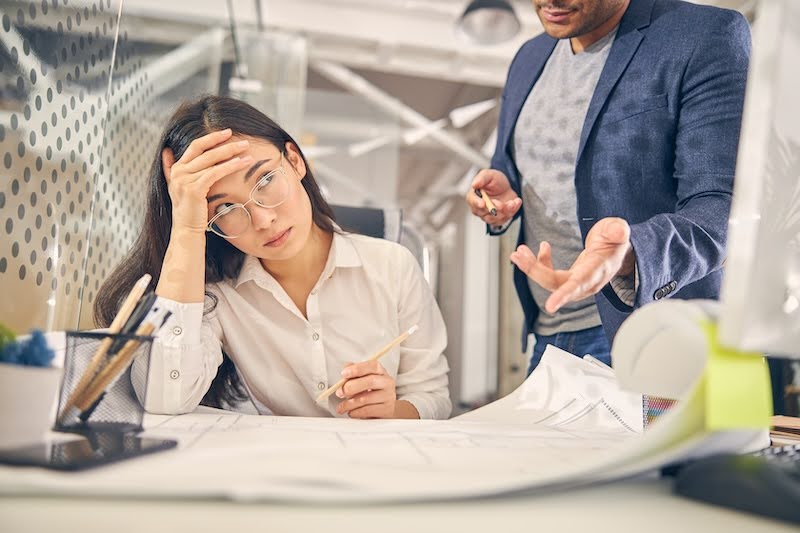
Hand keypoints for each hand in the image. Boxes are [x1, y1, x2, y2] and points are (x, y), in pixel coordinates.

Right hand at [162, 129, 252, 232]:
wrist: (186, 231)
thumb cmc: (190, 211)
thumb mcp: (179, 187)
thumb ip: (171, 169)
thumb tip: (167, 151)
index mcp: (176, 169)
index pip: (195, 146)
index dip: (211, 138)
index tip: (227, 133)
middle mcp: (179, 172)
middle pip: (204, 150)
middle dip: (225, 143)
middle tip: (243, 141)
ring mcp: (184, 180)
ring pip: (211, 160)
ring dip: (231, 153)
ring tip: (246, 150)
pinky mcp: (194, 189)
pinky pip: (215, 173)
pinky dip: (230, 166)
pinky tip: (242, 163)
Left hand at [335, 360, 398, 418]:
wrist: (384, 406)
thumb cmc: (370, 390)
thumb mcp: (362, 378)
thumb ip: (353, 373)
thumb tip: (345, 369)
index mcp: (380, 371)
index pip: (372, 366)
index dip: (357, 369)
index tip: (344, 374)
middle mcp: (386, 382)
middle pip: (370, 381)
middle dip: (351, 387)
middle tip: (339, 392)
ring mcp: (388, 396)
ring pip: (366, 399)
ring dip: (349, 404)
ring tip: (341, 407)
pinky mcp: (386, 409)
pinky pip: (367, 411)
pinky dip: (355, 412)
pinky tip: (351, 412)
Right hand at [465, 169, 521, 226]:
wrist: (505, 187)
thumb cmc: (494, 181)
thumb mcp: (489, 175)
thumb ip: (481, 178)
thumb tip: (474, 184)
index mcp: (474, 196)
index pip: (473, 201)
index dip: (477, 203)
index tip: (483, 203)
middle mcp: (479, 208)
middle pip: (484, 213)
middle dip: (494, 208)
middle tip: (501, 204)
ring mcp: (488, 215)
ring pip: (495, 218)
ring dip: (504, 210)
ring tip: (512, 202)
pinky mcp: (498, 219)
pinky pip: (505, 219)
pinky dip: (512, 211)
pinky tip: (515, 202)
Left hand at [510, 217, 634, 312]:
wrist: (615, 250)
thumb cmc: (614, 241)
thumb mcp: (618, 231)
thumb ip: (617, 231)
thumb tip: (618, 232)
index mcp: (597, 271)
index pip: (579, 285)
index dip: (564, 295)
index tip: (550, 306)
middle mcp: (585, 282)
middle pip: (556, 283)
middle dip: (535, 270)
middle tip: (518, 254)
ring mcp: (575, 283)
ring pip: (548, 281)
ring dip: (531, 267)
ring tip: (518, 253)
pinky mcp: (567, 279)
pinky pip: (548, 275)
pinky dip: (540, 263)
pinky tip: (542, 248)